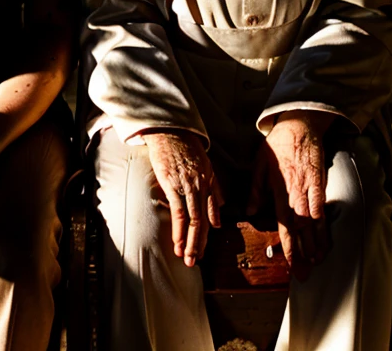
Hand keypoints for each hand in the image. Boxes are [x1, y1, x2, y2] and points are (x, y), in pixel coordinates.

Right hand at [143, 129, 223, 266]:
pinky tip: (177, 243)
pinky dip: (179, 230)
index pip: (210, 214)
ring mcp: (188, 186)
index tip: (202, 250)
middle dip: (199, 244)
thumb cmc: (185, 146)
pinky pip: (179, 212)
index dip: (206, 235)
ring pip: (193, 221)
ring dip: (189, 243)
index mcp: (210, 182)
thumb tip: (220, 210)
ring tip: (186, 259)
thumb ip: (214, 189)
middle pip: (202, 222)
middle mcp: (202, 186)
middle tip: (194, 261)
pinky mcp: (174, 184)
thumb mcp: (206, 165)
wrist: (170, 130)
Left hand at [249, 111, 331, 281]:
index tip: (291, 264)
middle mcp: (295, 191)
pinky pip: (323, 207)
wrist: (298, 125)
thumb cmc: (276, 145)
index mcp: (278, 189)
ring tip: (317, 262)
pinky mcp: (320, 182)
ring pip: (313, 221)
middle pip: (300, 228)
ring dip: (315, 243)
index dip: (288, 245)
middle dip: (303, 252)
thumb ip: (256, 189)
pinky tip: (325, 239)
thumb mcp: (259, 164)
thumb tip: (251, 210)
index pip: (284, 223)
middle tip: (304, 274)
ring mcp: (310, 187)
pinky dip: (324, 225)